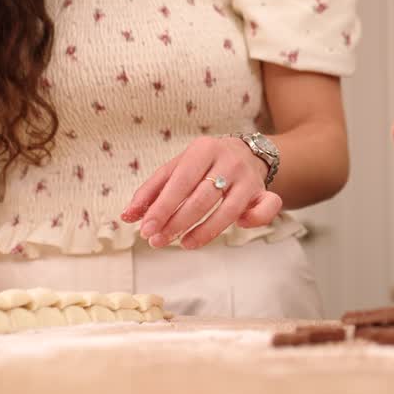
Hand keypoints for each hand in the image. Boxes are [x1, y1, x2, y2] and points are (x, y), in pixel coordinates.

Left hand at [121, 136, 281, 249]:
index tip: (146, 229)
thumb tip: (127, 216)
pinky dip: (254, 221)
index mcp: (203, 149)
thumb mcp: (176, 167)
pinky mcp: (264, 192)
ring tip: (183, 244)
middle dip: (177, 223)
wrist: (247, 152)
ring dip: (204, 232)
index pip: (181, 181)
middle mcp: (229, 161)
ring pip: (228, 210)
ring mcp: (249, 178)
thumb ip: (151, 191)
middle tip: (158, 241)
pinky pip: (266, 209)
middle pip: (202, 198)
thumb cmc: (203, 164)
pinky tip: (239, 228)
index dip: (163, 207)